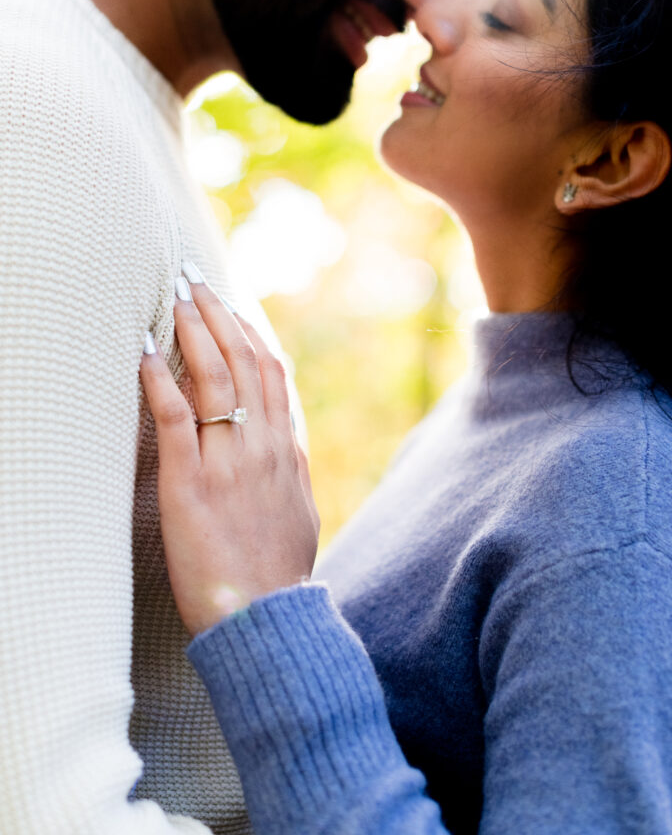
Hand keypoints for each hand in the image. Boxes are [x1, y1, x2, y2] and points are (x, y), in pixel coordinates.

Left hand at [140, 273, 318, 635]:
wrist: (268, 619)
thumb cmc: (281, 572)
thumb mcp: (300, 510)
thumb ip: (292, 468)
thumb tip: (287, 440)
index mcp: (287, 449)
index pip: (271, 373)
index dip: (250, 333)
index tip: (233, 306)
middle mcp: (262, 445)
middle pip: (241, 361)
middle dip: (218, 314)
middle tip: (196, 279)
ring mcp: (228, 461)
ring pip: (212, 377)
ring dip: (192, 331)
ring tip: (174, 298)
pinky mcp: (191, 483)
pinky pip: (174, 419)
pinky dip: (157, 380)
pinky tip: (143, 352)